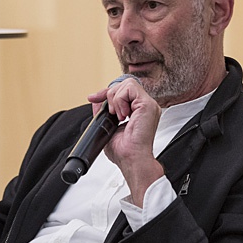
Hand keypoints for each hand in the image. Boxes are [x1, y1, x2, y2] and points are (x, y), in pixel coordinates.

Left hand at [89, 76, 164, 203]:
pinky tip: (122, 115)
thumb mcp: (108, 127)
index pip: (124, 91)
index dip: (107, 92)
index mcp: (139, 111)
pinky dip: (120, 100)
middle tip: (110, 113)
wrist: (132, 159)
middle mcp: (145, 106)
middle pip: (125, 84)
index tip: (94, 98)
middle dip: (110, 94)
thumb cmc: (125, 151)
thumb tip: (96, 101)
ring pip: (127, 83)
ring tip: (118, 116)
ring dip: (115, 98)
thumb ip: (103, 113)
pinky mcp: (147, 105)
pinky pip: (129, 88)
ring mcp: (148, 105)